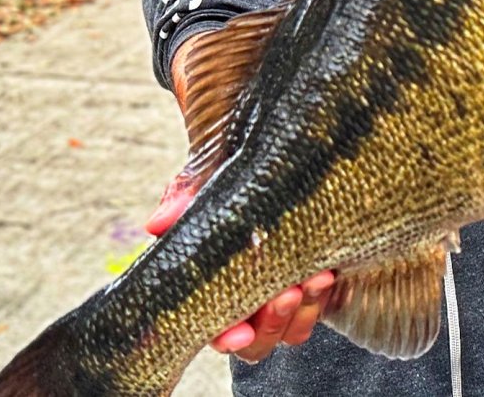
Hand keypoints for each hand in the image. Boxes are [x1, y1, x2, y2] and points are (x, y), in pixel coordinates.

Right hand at [145, 174, 334, 362]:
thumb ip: (185, 196)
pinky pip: (317, 307)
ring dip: (300, 312)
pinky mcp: (311, 276)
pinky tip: (328, 273)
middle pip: (255, 340)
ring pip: (288, 330)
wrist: (272, 142)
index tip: (240, 333)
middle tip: (286, 293)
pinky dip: (321, 298)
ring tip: (314, 277)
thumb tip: (156, 224)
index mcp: (210, 278)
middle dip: (270, 322)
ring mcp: (279, 288)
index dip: (225, 336)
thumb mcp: (208, 172)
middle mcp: (245, 292)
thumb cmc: (229, 161)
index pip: (212, 325)